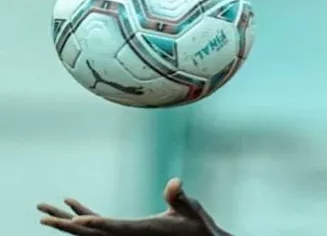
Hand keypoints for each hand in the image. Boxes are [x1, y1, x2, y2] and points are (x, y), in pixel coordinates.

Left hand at [37, 178, 231, 235]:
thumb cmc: (197, 226)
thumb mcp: (192, 210)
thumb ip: (179, 197)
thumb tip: (175, 182)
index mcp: (143, 230)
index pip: (114, 227)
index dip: (95, 223)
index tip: (75, 219)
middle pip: (91, 233)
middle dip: (65, 223)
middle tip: (42, 213)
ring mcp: (125, 235)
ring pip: (90, 231)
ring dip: (67, 220)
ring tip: (46, 210)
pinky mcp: (126, 232)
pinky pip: (99, 227)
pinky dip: (86, 216)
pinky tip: (76, 206)